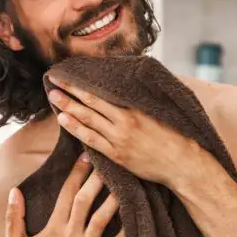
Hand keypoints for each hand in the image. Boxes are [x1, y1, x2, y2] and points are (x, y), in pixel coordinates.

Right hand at [4, 153, 125, 236]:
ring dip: (114, 198)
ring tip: (126, 181)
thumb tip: (13, 191)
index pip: (66, 193)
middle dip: (98, 178)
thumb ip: (13, 217)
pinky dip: (128, 230)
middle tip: (110, 161)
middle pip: (86, 200)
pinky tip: (138, 215)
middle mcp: (69, 236)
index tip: (87, 156)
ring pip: (102, 218)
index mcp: (53, 227)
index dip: (77, 172)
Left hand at [47, 78, 207, 186]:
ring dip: (68, 107)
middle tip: (53, 79)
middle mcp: (125, 121)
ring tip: (53, 97)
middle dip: (70, 90)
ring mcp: (119, 139)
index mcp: (136, 108)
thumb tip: (131, 84)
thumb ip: (142, 99)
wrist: (183, 163)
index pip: (103, 91)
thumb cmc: (176, 136)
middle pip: (91, 102)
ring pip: (88, 119)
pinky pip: (91, 140)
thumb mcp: (160, 111)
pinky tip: (64, 120)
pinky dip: (76, 129)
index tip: (69, 73)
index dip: (83, 83)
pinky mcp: (117, 155)